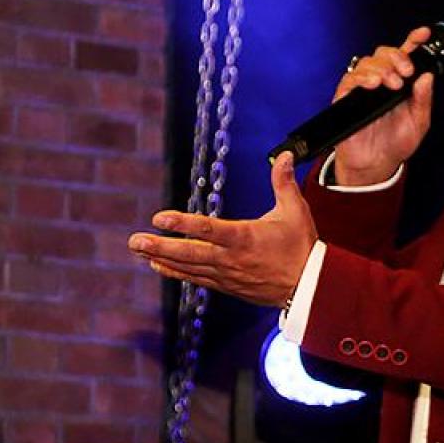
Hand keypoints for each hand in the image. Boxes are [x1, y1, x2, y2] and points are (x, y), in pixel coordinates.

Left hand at [128, 152, 315, 307]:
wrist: (308, 287)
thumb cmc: (301, 247)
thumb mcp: (295, 211)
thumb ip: (284, 182)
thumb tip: (286, 155)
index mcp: (245, 238)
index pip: (209, 229)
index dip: (182, 222)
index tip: (158, 217)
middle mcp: (231, 258)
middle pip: (190, 252)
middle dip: (160, 245)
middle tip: (134, 240)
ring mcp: (227, 274)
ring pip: (188, 267)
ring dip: (162, 258)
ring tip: (138, 251)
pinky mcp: (227, 285)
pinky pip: (196, 279)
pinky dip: (176, 273)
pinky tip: (159, 265)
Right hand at [332, 26, 434, 184]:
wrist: (377, 165)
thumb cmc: (396, 142)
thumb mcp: (419, 122)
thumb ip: (423, 99)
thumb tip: (428, 77)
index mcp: (401, 82)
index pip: (406, 55)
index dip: (414, 40)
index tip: (423, 34)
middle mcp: (381, 81)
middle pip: (384, 53)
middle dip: (397, 56)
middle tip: (406, 71)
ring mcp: (363, 88)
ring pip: (367, 62)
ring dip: (382, 68)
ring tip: (392, 84)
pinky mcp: (346, 98)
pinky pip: (349, 79)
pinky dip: (362, 78)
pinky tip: (373, 84)